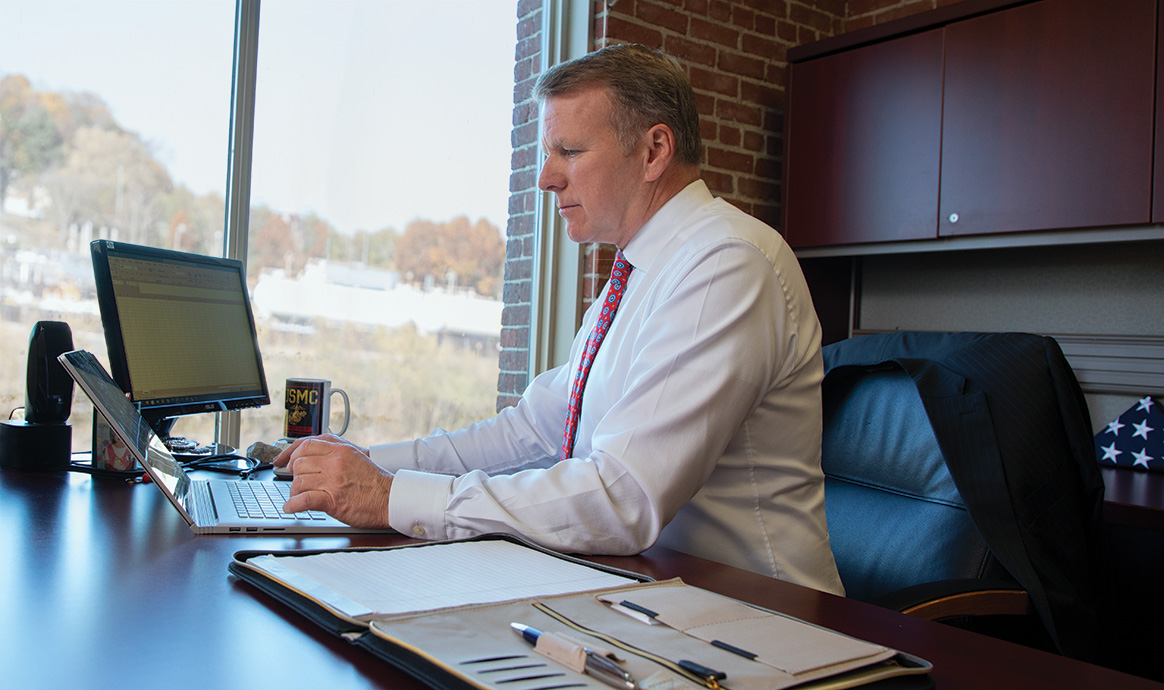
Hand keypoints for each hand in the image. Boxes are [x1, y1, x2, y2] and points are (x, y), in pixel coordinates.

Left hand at [275, 434, 393, 527]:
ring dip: (294, 492)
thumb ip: (336, 453)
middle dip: (294, 474)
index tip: (282, 461)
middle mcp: (335, 462)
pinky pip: (303, 500)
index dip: (290, 453)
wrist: (391, 499)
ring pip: (298, 482)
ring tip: (299, 497)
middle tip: (297, 481)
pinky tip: (291, 507)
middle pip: (299, 463)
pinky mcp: (332, 499)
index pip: (306, 444)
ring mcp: (333, 480)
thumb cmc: (375, 482)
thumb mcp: (356, 457)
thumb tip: (313, 455)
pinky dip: (293, 505)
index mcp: (341, 450)